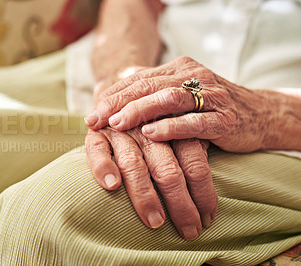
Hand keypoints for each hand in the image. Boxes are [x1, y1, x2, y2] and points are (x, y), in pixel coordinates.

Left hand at [85, 56, 273, 151]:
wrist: (259, 114)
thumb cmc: (210, 107)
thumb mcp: (180, 95)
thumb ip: (152, 94)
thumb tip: (113, 99)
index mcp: (179, 69)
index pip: (138, 79)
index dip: (112, 96)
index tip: (91, 115)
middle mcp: (193, 77)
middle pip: (149, 86)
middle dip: (118, 103)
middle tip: (95, 119)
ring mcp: (210, 96)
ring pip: (169, 99)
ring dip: (140, 111)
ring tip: (117, 124)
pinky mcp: (224, 118)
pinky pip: (194, 122)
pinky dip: (171, 127)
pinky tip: (151, 133)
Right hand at [86, 127, 216, 239]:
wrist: (119, 95)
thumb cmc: (154, 123)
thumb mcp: (177, 131)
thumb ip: (193, 151)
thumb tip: (209, 198)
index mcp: (174, 128)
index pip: (194, 163)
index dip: (203, 193)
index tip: (208, 220)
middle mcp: (148, 129)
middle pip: (168, 170)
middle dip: (180, 204)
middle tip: (190, 231)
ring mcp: (121, 131)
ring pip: (134, 165)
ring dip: (145, 195)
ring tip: (156, 222)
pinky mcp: (96, 133)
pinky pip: (97, 151)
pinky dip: (104, 167)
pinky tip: (112, 186)